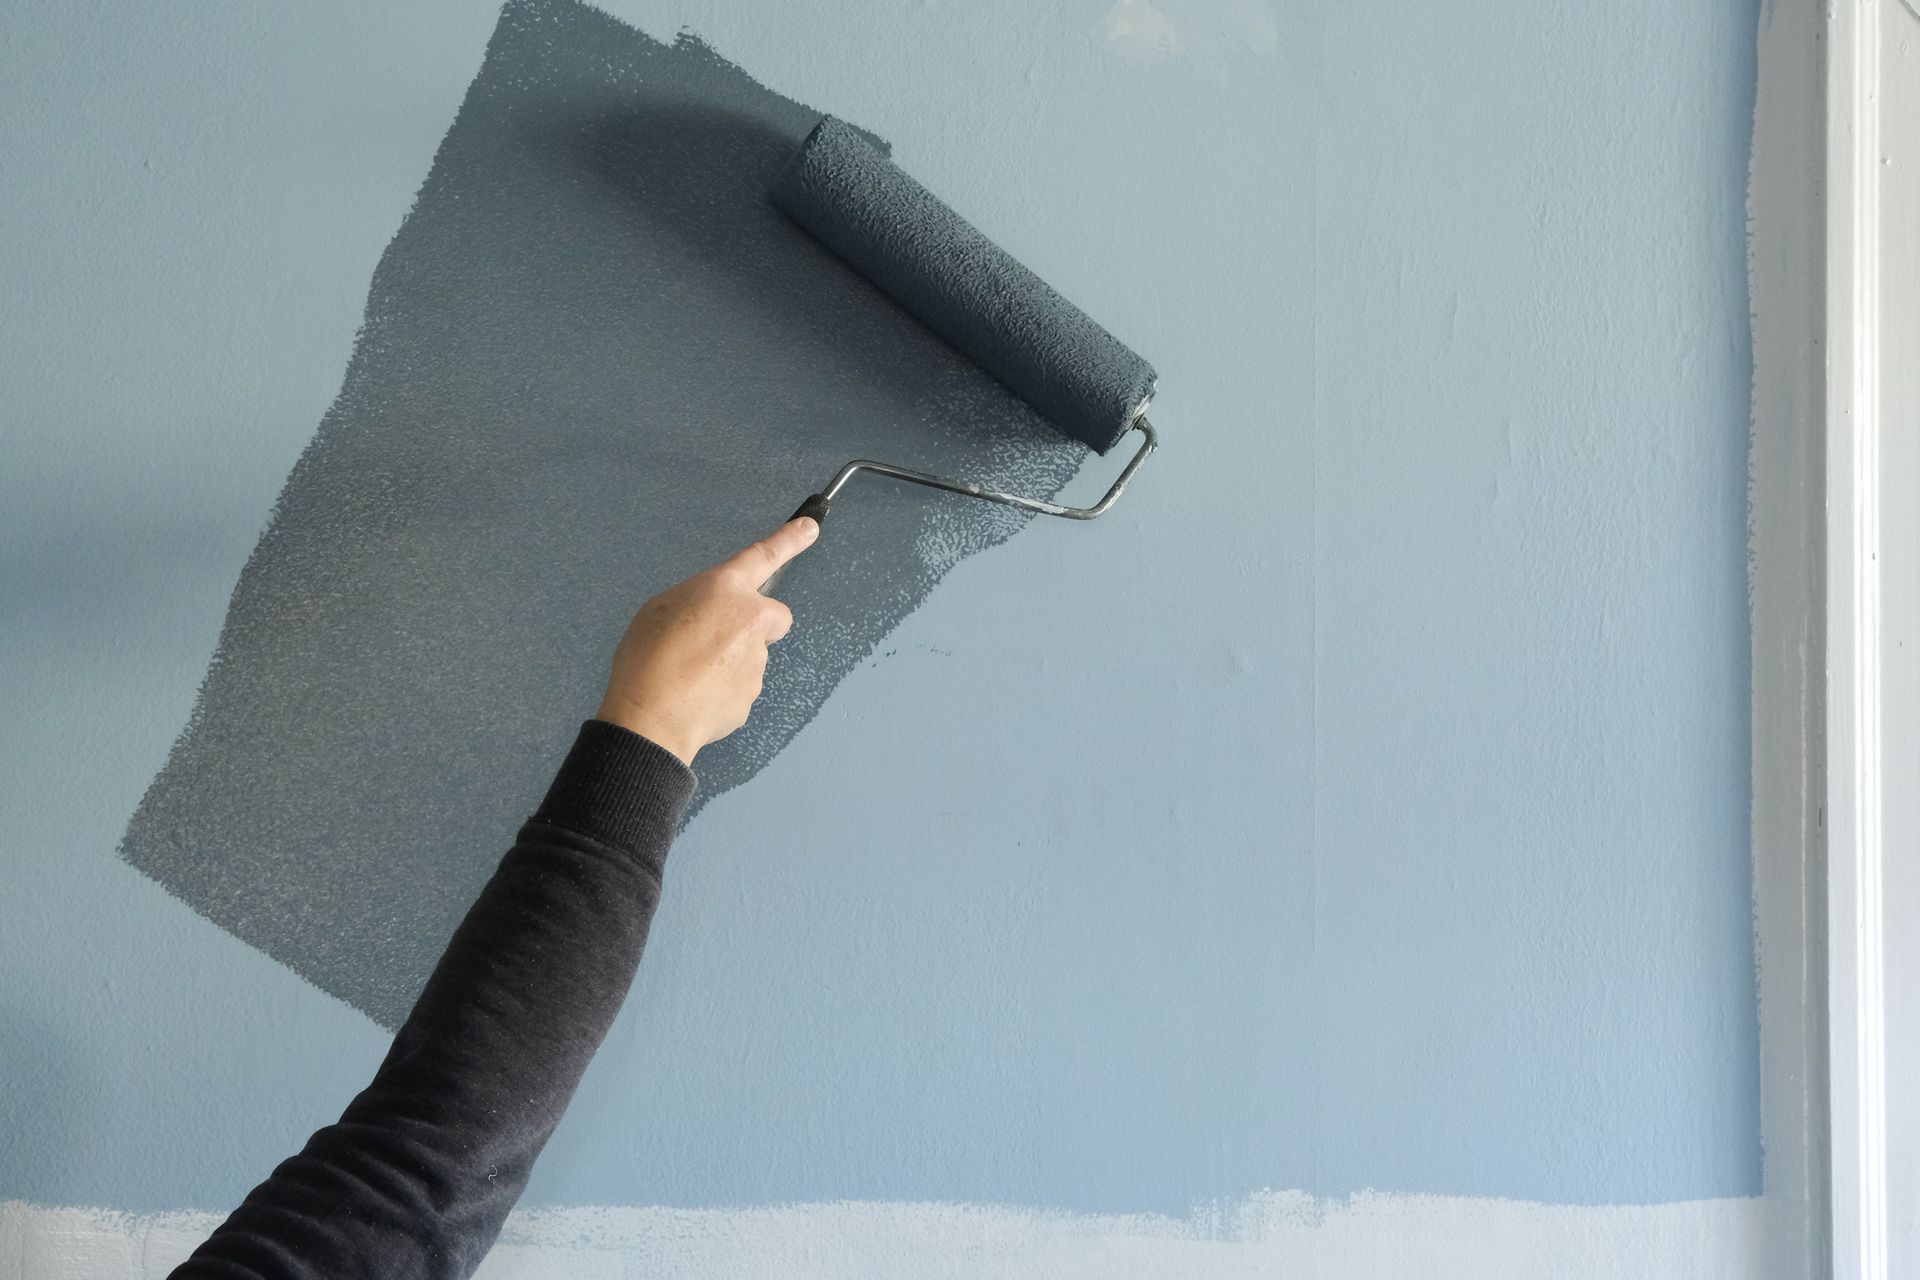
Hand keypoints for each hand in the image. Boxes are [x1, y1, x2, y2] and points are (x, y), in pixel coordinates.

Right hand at [595, 518, 817, 764]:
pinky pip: (740, 685)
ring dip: (729, 660)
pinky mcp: (752, 695)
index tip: (810, 527)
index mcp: (724, 589)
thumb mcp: (660, 608)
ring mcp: (756, 660)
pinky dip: (722, 689)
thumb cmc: (647, 659)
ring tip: (689, 672)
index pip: (764, 556)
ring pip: (752, 654)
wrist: (651, 718)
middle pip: (773, 616)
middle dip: (757, 624)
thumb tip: (712, 614)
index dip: (789, 540)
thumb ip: (698, 601)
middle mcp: (749, 620)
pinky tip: (695, 694)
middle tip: (719, 638)